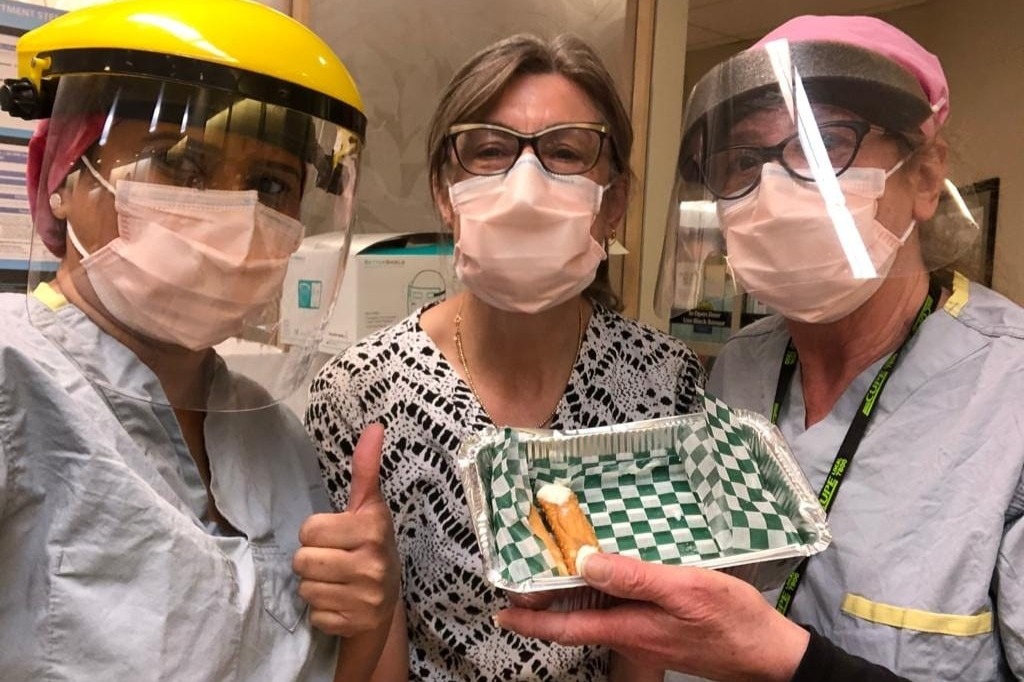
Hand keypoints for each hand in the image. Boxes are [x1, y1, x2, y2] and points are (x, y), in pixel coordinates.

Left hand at [293, 423, 399, 636]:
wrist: (387, 599)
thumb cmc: (371, 544)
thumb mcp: (369, 507)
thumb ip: (365, 469)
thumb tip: (374, 426)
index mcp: (372, 529)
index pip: (309, 530)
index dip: (315, 532)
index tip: (334, 535)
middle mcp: (372, 564)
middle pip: (302, 561)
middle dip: (311, 559)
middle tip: (332, 559)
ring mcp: (365, 598)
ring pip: (305, 589)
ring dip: (314, 585)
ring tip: (335, 580)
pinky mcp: (355, 624)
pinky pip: (315, 615)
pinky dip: (322, 611)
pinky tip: (339, 601)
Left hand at [495, 553, 808, 681]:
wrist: (769, 653)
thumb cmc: (732, 621)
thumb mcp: (685, 590)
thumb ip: (634, 577)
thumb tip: (585, 562)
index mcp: (629, 628)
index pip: (566, 626)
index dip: (530, 620)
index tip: (501, 610)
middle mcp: (631, 635)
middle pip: (576, 621)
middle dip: (544, 606)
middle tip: (519, 583)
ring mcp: (646, 635)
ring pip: (597, 616)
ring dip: (571, 598)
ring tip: (552, 573)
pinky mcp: (662, 629)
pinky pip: (620, 612)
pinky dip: (602, 595)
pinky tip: (607, 576)